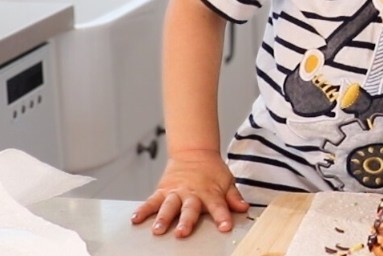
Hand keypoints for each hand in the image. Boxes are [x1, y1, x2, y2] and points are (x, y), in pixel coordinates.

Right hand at [131, 149, 247, 237]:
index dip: (222, 217)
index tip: (225, 227)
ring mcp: (175, 192)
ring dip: (163, 218)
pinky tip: (135, 219)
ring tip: (157, 230)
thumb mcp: (227, 181)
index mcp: (210, 193)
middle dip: (186, 221)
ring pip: (168, 206)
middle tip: (182, 233)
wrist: (194, 153)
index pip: (218, 206)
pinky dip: (143, 210)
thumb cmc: (212, 171)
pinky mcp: (162, 191)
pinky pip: (151, 201)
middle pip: (189, 209)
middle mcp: (192, 194)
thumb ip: (233, 197)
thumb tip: (243, 208)